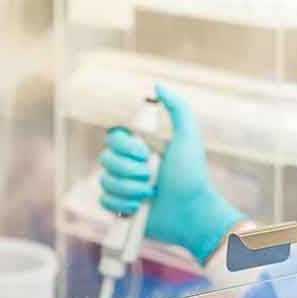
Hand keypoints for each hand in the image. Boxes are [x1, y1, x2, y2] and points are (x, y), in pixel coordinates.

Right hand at [99, 84, 246, 263]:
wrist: (191, 213)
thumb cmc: (193, 176)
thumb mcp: (189, 138)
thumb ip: (179, 108)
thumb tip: (158, 84)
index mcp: (139, 148)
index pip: (112, 137)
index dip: (125, 147)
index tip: (146, 153)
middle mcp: (128, 165)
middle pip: (104, 159)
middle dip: (128, 170)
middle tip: (151, 177)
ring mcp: (123, 187)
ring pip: (104, 181)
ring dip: (129, 189)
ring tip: (150, 194)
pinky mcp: (119, 208)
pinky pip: (103, 200)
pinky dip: (122, 205)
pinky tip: (139, 208)